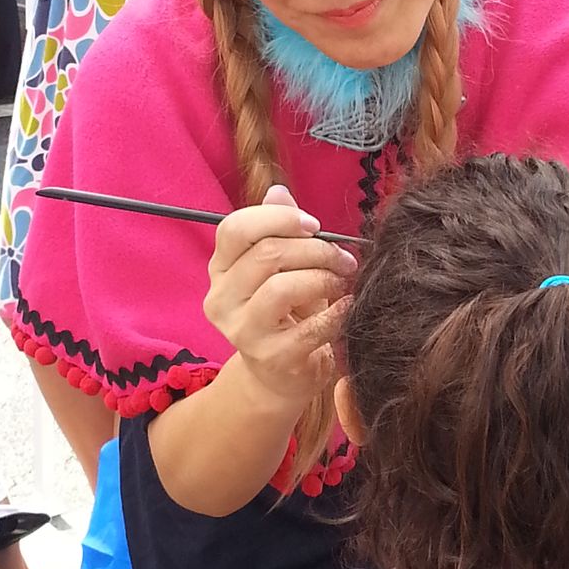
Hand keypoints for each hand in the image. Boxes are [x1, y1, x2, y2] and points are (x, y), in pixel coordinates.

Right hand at [204, 185, 356, 407]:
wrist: (281, 377)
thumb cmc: (286, 314)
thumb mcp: (282, 269)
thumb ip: (279, 231)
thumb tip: (279, 192)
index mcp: (220, 270)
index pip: (235, 229)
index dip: (279, 219)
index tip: (314, 226)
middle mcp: (222, 300)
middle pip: (266, 255)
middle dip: (316, 250)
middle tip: (343, 258)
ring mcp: (243, 332)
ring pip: (282, 288)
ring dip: (323, 278)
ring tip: (342, 282)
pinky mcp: (271, 358)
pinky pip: (309, 328)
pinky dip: (336, 313)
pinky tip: (348, 306)